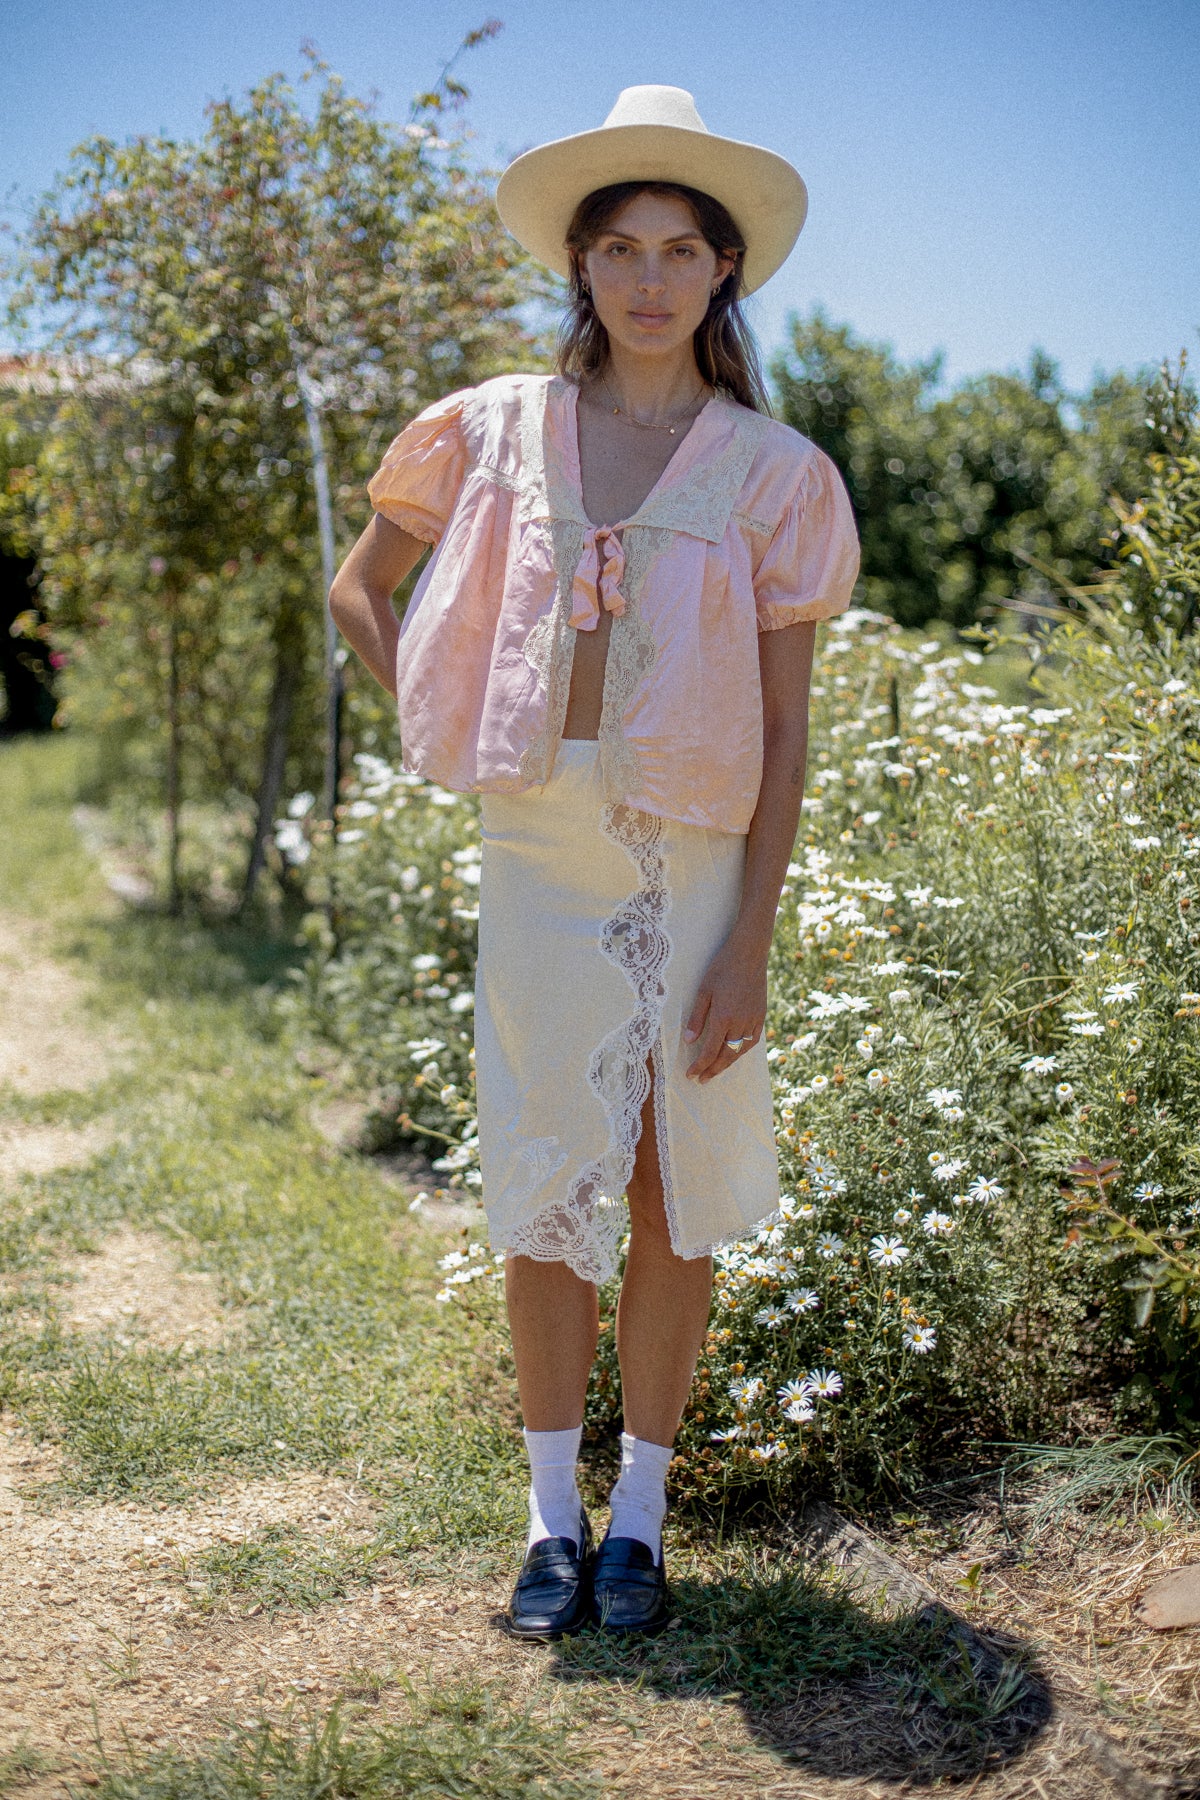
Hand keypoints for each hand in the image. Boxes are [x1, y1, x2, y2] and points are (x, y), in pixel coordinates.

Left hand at [683, 935, 767, 1082]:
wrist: (749, 954)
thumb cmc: (722, 968)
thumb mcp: (704, 990)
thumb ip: (697, 1018)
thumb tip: (689, 1041)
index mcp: (723, 1018)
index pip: (709, 1051)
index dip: (699, 1066)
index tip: (690, 1075)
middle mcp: (740, 1023)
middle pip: (726, 1056)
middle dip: (712, 1070)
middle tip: (701, 1080)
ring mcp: (753, 1020)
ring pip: (740, 1051)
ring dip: (727, 1064)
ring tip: (716, 1070)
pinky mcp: (761, 1015)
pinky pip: (752, 1040)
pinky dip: (742, 1051)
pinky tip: (735, 1053)